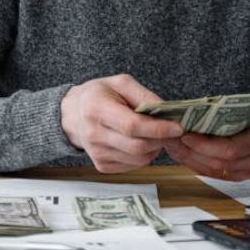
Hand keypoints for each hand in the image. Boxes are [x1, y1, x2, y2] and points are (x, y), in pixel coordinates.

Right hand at [60, 74, 183, 172]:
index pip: (132, 126)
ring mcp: (97, 153)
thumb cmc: (98, 96)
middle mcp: (94, 134)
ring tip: (154, 134)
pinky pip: (132, 166)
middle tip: (171, 131)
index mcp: (97, 109)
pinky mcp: (102, 165)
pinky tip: (139, 142)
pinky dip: (143, 156)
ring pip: (138, 159)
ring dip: (154, 148)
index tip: (177, 127)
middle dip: (161, 140)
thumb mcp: (120, 83)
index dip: (158, 129)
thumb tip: (166, 112)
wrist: (72, 114)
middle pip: (138, 146)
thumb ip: (144, 95)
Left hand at [165, 109, 249, 181]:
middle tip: (174, 141)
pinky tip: (183, 155)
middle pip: (220, 163)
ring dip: (191, 160)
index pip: (231, 149)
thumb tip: (192, 114)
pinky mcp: (240, 176)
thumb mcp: (243, 106)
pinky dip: (196, 165)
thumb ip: (222, 112)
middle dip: (193, 153)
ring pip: (215, 172)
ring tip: (174, 147)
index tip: (186, 136)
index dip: (205, 146)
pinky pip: (215, 176)